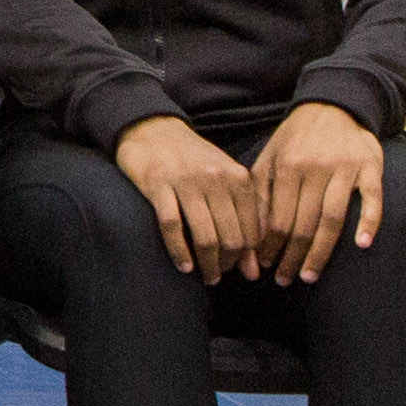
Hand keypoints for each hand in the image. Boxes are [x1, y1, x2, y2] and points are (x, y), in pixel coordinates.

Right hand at [113, 116, 260, 282]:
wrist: (152, 129)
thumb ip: (241, 219)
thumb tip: (253, 270)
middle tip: (218, 276)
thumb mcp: (223, 181)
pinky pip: (172, 227)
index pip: (252, 230)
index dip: (247, 256)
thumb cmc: (191, 159)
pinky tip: (184, 265)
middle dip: (227, 264)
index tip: (239, 270)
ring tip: (205, 276)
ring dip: (207, 264)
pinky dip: (180, 251)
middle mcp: (216, 179)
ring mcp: (186, 182)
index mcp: (238, 178)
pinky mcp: (158, 185)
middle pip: (231, 237)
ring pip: (205, 236)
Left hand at [250, 102, 386, 284]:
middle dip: (292, 255)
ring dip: (322, 250)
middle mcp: (314, 169)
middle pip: (302, 223)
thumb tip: (252, 228)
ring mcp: (344, 169)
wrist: (334, 105)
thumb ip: (261, 188)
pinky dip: (369, 221)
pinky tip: (362, 244)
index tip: (265, 266)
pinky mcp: (370, 167)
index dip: (270, 245)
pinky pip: (371, 198)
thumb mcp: (271, 155)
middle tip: (286, 279)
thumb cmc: (297, 137)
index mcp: (286, 167)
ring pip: (332, 218)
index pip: (276, 217)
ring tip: (311, 274)